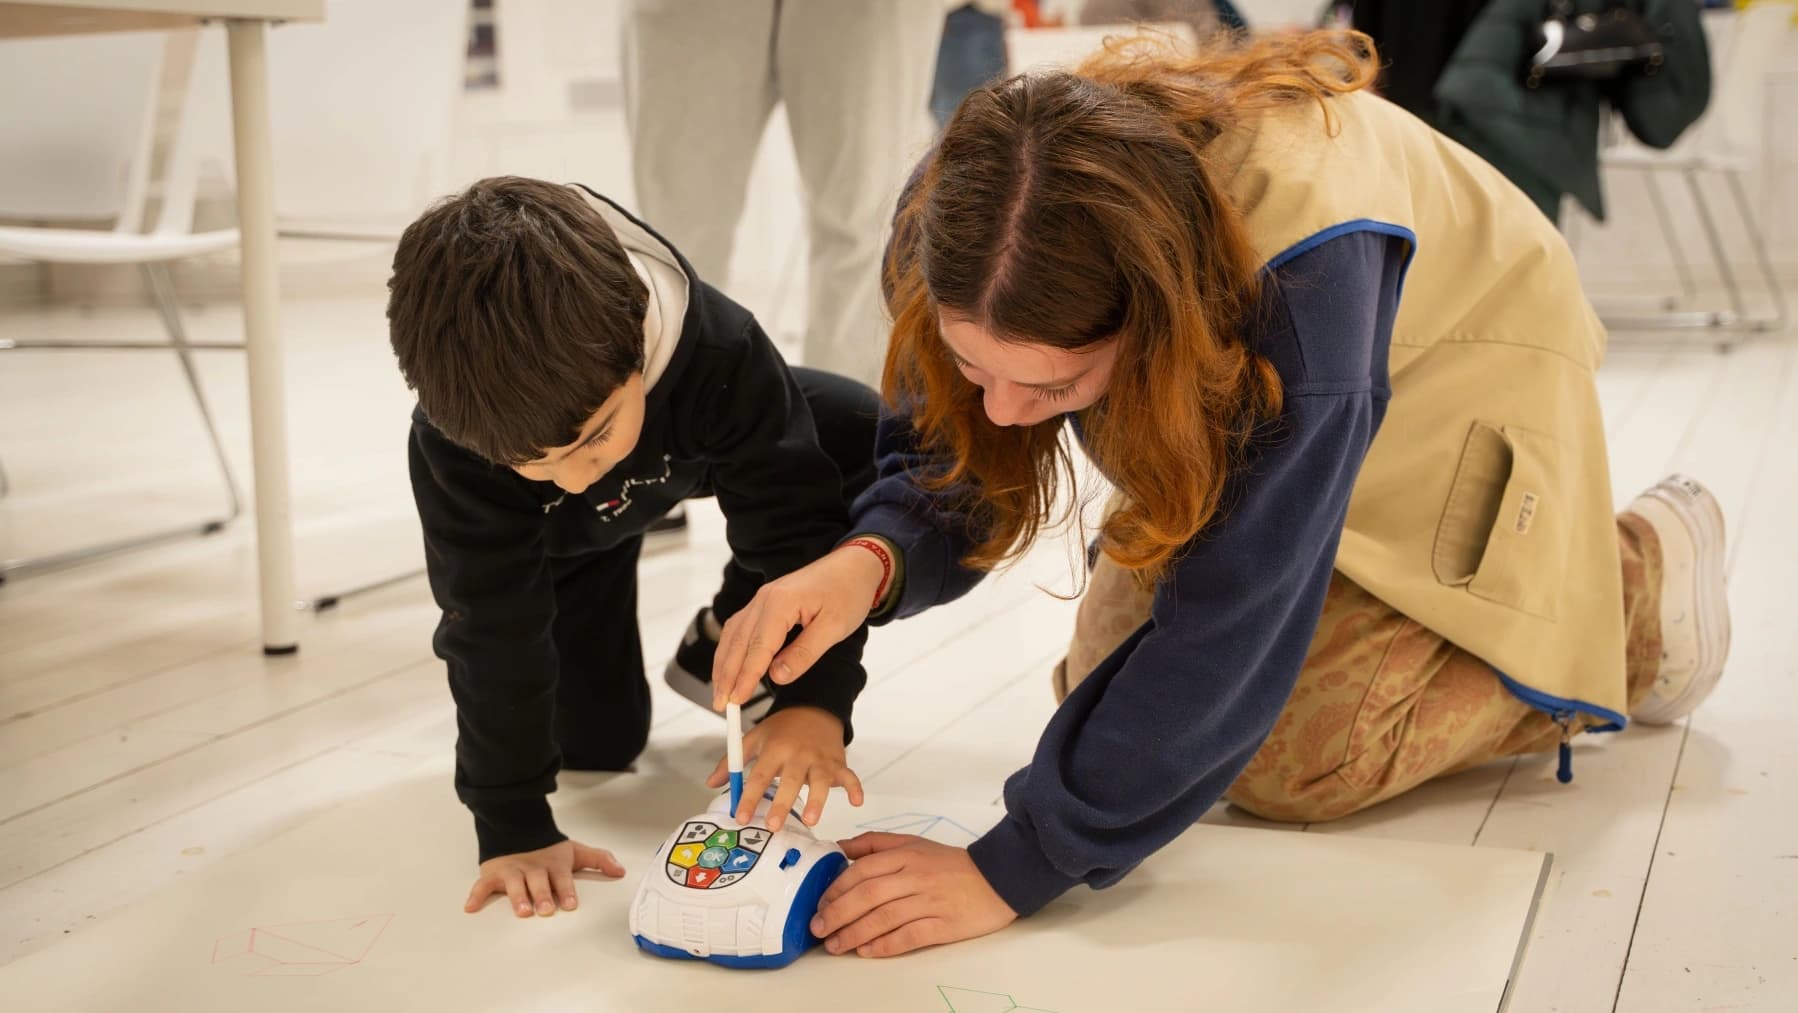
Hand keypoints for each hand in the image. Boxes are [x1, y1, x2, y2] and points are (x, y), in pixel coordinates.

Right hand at [464, 839, 624, 917]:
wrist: (518, 828)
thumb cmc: (548, 850)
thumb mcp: (575, 852)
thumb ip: (599, 860)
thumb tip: (621, 871)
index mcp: (553, 865)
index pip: (561, 878)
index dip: (566, 890)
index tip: (569, 904)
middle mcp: (533, 868)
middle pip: (538, 882)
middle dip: (542, 895)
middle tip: (545, 910)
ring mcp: (512, 871)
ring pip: (515, 884)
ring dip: (518, 897)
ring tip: (522, 911)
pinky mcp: (494, 873)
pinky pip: (483, 884)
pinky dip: (476, 894)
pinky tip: (471, 907)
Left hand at [707, 706, 864, 830]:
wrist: (814, 708)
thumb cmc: (781, 730)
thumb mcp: (754, 739)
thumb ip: (733, 762)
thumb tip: (711, 783)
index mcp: (774, 749)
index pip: (759, 775)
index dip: (749, 796)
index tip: (741, 817)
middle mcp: (797, 754)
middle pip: (789, 781)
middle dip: (781, 803)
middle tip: (773, 825)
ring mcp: (820, 759)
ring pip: (819, 780)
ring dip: (816, 800)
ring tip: (810, 820)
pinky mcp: (838, 762)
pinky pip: (849, 775)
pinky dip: (855, 787)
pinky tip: (856, 801)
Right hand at [711, 545, 885, 708]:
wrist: (854, 564)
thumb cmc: (848, 592)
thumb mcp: (835, 627)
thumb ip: (804, 653)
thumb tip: (776, 677)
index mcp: (781, 602)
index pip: (758, 647)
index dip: (745, 677)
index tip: (736, 700)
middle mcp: (765, 598)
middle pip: (738, 641)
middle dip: (727, 675)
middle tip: (720, 705)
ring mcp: (762, 598)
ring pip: (734, 634)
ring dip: (724, 663)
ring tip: (720, 691)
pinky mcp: (765, 601)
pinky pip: (740, 626)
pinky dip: (731, 648)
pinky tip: (729, 665)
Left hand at [809, 833, 1017, 957]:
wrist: (998, 878)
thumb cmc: (951, 864)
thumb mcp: (913, 843)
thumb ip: (875, 844)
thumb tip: (840, 847)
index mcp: (906, 855)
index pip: (862, 870)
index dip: (836, 889)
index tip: (820, 903)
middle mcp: (915, 877)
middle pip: (868, 895)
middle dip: (837, 913)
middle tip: (819, 927)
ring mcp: (930, 901)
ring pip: (884, 918)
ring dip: (854, 933)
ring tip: (835, 945)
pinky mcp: (944, 925)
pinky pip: (909, 937)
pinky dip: (885, 945)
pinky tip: (867, 951)